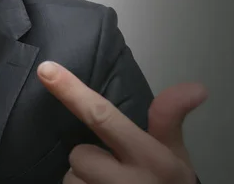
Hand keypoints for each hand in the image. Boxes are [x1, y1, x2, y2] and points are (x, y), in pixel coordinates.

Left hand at [36, 61, 205, 183]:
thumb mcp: (174, 154)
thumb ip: (168, 118)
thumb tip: (197, 87)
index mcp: (150, 159)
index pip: (102, 116)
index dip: (72, 92)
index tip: (46, 70)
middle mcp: (126, 182)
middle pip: (79, 154)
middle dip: (90, 158)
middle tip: (113, 168)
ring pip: (71, 177)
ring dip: (84, 179)